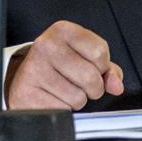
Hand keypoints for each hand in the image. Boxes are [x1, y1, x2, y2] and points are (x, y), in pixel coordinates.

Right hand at [5, 20, 123, 109]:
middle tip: (81, 84)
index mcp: (63, 30)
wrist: (25, 77)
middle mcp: (46, 46)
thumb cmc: (59, 66)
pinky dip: (63, 109)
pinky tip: (53, 99)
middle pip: (91, 76)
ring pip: (78, 97)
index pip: (100, 52)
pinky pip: (62, 110)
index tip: (93, 67)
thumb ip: (108, 69)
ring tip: (65, 90)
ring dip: (78, 100)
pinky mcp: (25, 93)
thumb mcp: (85, 57)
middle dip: (94, 88)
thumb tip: (117, 86)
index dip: (102, 66)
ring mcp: (33, 69)